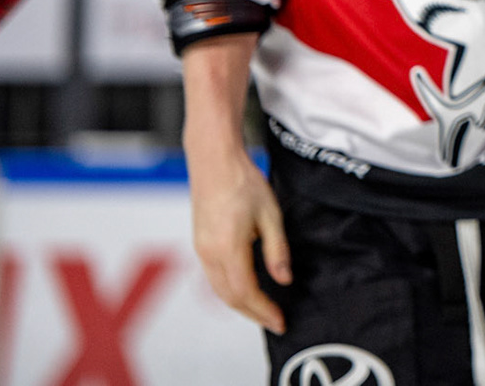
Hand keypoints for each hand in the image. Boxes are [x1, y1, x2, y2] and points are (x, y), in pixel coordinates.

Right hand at [186, 142, 289, 332]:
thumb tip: (284, 280)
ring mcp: (201, 250)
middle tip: (275, 322)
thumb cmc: (243, 183)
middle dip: (253, 314)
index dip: (263, 310)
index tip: (280, 321)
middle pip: (230, 297)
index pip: (246, 292)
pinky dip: (230, 291)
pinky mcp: (200, 244)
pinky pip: (213, 278)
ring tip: (262, 311)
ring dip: (240, 305)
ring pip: (219, 290)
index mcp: (228, 249)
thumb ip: (277, 250)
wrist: (214, 162)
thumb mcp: (271, 214)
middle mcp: (209, 255)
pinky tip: (244, 290)